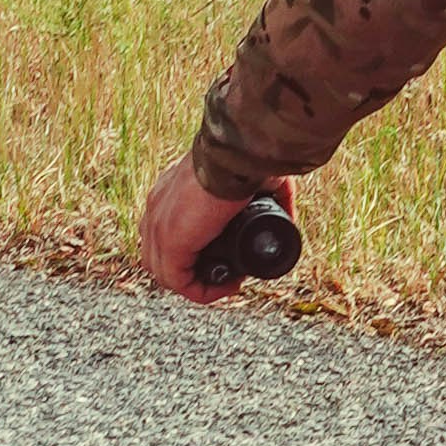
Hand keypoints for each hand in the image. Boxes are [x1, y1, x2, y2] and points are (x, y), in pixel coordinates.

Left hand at [138, 151, 285, 300]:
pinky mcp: (170, 242)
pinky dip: (203, 291)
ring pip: (166, 273)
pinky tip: (230, 285)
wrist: (239, 154)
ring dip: (198, 284)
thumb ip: (272, 197)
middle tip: (228, 271)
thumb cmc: (248, 158)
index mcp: (171, 191)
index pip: (165, 231)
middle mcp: (157, 208)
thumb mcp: (259, 179)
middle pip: (160, 255)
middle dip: (192, 272)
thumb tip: (287, 216)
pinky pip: (179, 282)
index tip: (226, 256)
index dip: (192, 251)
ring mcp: (159, 225)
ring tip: (230, 282)